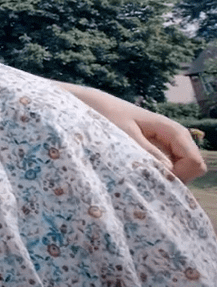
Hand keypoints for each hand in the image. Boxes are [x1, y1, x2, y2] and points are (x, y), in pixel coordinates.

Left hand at [56, 82, 206, 181]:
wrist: (92, 106)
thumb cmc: (106, 117)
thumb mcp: (124, 135)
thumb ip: (146, 151)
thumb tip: (169, 171)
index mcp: (172, 131)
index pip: (195, 162)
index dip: (181, 175)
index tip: (155, 178)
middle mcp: (175, 139)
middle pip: (191, 170)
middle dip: (173, 179)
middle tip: (144, 178)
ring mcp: (166, 146)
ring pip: (178, 172)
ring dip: (161, 178)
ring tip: (135, 173)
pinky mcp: (155, 151)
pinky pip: (164, 170)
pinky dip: (153, 175)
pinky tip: (134, 172)